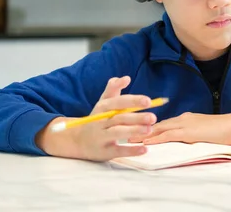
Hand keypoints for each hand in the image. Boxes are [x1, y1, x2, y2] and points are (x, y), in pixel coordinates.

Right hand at [36, 76, 156, 161]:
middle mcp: (100, 121)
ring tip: (149, 129)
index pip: (118, 102)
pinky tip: (144, 149)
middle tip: (153, 117)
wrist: (77, 140)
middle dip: (137, 117)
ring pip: (117, 133)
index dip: (133, 101)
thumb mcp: (102, 103)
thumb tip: (126, 77)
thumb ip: (113, 89)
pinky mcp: (104, 152)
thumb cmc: (96, 119)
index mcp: (102, 108)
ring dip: (134, 131)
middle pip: (119, 118)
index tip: (148, 101)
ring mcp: (101, 137)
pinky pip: (118, 151)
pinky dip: (131, 150)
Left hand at [130, 112, 230, 145]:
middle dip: (141, 127)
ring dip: (143, 133)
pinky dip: (155, 138)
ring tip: (129, 137)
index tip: (137, 128)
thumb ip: (192, 132)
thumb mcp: (204, 130)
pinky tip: (146, 141)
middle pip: (157, 124)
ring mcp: (184, 124)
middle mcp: (182, 119)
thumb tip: (185, 138)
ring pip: (159, 128)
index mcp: (185, 118)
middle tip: (126, 131)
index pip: (164, 122)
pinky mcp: (187, 132)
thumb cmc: (223, 129)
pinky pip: (167, 135)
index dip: (149, 126)